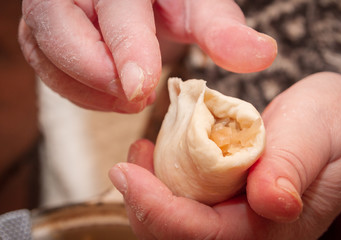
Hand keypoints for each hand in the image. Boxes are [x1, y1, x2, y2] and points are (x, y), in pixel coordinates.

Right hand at [18, 0, 276, 112]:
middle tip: (137, 96)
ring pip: (47, 55)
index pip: (114, 8)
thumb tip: (262, 55)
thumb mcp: (197, 8)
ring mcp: (51, 10)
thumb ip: (223, 30)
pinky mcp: (44, 34)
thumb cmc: (169, 0)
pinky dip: (78, 90)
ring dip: (87, 88)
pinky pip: (48, 68)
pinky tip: (111, 92)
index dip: (126, 49)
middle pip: (58, 29)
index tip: (140, 89)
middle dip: (98, 73)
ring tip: (128, 97)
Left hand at [109, 72, 340, 238]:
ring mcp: (241, 217)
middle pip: (180, 238)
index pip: (203, 234)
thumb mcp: (319, 134)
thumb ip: (294, 166)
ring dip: (148, 195)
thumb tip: (271, 200)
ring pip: (178, 225)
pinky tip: (157, 154)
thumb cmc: (340, 124)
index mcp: (276, 224)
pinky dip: (163, 183)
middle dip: (144, 206)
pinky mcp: (232, 200)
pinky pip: (188, 202)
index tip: (125, 174)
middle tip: (128, 164)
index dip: (158, 209)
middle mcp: (254, 229)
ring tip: (138, 157)